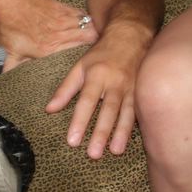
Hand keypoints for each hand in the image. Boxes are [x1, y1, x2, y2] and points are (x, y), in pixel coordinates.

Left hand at [0, 0, 98, 70]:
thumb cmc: (8, 24)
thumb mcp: (8, 50)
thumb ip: (12, 66)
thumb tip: (7, 78)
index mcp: (48, 49)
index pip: (75, 55)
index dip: (86, 58)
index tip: (91, 61)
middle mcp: (59, 35)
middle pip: (88, 38)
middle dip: (96, 44)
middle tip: (101, 49)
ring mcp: (62, 19)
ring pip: (87, 25)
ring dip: (94, 30)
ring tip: (100, 36)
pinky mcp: (61, 7)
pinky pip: (80, 13)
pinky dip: (86, 18)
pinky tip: (89, 20)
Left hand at [45, 21, 148, 158]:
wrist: (131, 37)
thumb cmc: (102, 55)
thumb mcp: (80, 67)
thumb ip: (65, 89)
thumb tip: (49, 109)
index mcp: (97, 76)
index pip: (86, 101)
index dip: (79, 121)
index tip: (73, 141)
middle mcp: (115, 83)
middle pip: (107, 110)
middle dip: (101, 133)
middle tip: (93, 154)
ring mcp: (131, 87)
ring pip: (126, 113)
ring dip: (121, 133)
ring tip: (115, 151)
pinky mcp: (142, 91)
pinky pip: (139, 110)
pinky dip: (135, 126)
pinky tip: (134, 140)